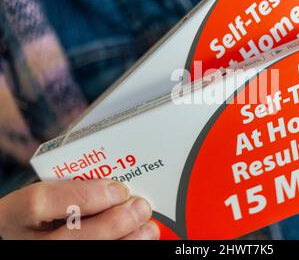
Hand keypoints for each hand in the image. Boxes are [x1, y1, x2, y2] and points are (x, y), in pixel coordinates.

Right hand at [0, 179, 159, 239]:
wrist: (27, 233)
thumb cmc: (42, 212)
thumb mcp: (47, 192)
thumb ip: (75, 185)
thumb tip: (118, 181)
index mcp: (15, 213)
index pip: (40, 202)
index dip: (84, 195)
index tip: (118, 188)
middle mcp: (27, 242)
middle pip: (71, 238)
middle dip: (112, 223)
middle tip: (140, 207)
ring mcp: (44, 257)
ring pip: (88, 253)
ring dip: (125, 242)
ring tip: (147, 228)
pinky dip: (123, 248)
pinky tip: (139, 240)